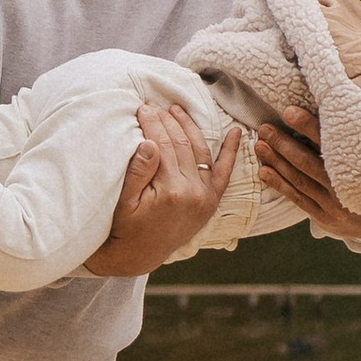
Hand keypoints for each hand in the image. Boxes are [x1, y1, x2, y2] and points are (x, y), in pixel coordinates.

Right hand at [83, 100, 240, 275]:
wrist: (137, 256)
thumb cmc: (124, 228)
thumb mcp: (123, 201)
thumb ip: (138, 171)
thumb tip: (150, 141)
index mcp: (172, 191)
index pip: (163, 145)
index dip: (152, 123)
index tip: (142, 107)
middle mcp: (194, 193)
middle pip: (181, 144)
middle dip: (166, 121)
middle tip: (153, 105)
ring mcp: (205, 197)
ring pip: (200, 151)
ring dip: (189, 127)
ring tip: (176, 110)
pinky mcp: (210, 202)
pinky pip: (223, 173)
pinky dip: (231, 152)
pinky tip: (237, 132)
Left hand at [251, 121, 360, 244]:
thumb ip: (350, 138)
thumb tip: (328, 106)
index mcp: (359, 165)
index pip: (329, 142)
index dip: (308, 126)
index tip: (288, 111)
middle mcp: (345, 185)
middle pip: (308, 162)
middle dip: (283, 144)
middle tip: (264, 129)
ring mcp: (333, 204)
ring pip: (299, 180)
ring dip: (277, 162)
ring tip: (259, 146)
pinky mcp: (324, 217)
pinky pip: (298, 198)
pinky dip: (280, 185)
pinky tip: (264, 173)